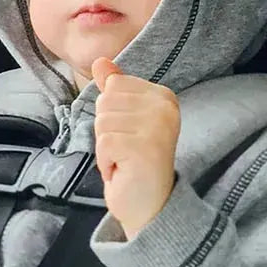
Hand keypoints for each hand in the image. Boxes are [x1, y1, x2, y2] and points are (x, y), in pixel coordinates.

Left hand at [91, 57, 180, 239]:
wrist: (149, 205)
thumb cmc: (133, 161)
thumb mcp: (124, 120)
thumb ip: (114, 90)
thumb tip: (100, 61)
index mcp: (163, 96)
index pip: (113, 86)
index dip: (110, 115)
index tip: (128, 134)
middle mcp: (166, 108)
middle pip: (105, 103)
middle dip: (105, 132)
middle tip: (125, 151)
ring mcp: (158, 128)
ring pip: (102, 123)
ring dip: (105, 148)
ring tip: (125, 161)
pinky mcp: (144, 147)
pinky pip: (103, 143)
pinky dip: (105, 162)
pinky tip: (122, 170)